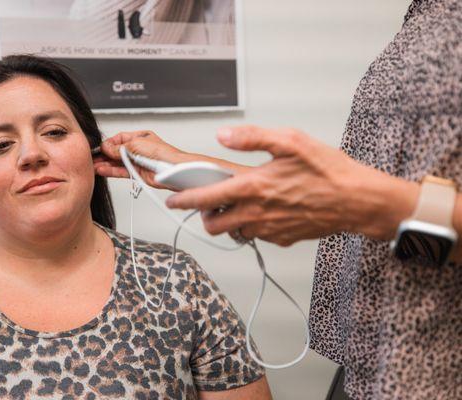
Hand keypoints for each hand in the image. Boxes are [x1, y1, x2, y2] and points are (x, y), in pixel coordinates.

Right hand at [94, 130, 202, 188]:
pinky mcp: (137, 173)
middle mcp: (138, 149)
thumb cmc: (163, 154)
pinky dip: (111, 171)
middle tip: (93, 158)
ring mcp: (137, 161)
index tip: (100, 148)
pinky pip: (121, 171)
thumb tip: (106, 148)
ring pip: (117, 162)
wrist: (172, 168)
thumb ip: (119, 147)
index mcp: (140, 137)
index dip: (109, 144)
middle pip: (117, 151)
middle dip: (105, 155)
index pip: (119, 139)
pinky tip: (102, 170)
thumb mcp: (136, 145)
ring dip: (106, 164)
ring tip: (94, 165)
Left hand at [166, 126, 417, 245]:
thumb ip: (252, 137)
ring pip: (234, 232)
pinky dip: (252, 225)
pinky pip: (257, 235)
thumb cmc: (328, 170)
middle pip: (213, 225)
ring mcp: (269, 230)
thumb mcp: (291, 141)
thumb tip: (222, 136)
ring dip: (229, 220)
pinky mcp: (282, 238)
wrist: (358, 200)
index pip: (205, 198)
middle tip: (210, 202)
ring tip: (240, 203)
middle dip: (204, 215)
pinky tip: (266, 209)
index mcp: (253, 188)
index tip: (173, 200)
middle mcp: (256, 213)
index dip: (183, 200)